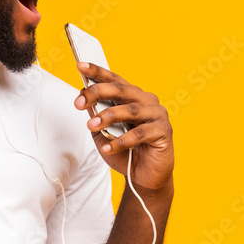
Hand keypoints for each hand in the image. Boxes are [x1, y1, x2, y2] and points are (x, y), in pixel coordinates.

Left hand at [74, 62, 173, 193]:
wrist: (143, 177)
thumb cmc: (124, 152)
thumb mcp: (103, 133)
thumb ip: (95, 114)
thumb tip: (82, 96)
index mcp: (133, 97)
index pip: (114, 80)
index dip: (98, 72)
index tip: (80, 66)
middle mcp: (147, 101)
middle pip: (121, 90)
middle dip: (98, 93)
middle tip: (79, 102)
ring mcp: (157, 115)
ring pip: (130, 110)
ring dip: (108, 117)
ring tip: (92, 126)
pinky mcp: (164, 132)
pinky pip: (140, 133)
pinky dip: (121, 141)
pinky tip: (108, 147)